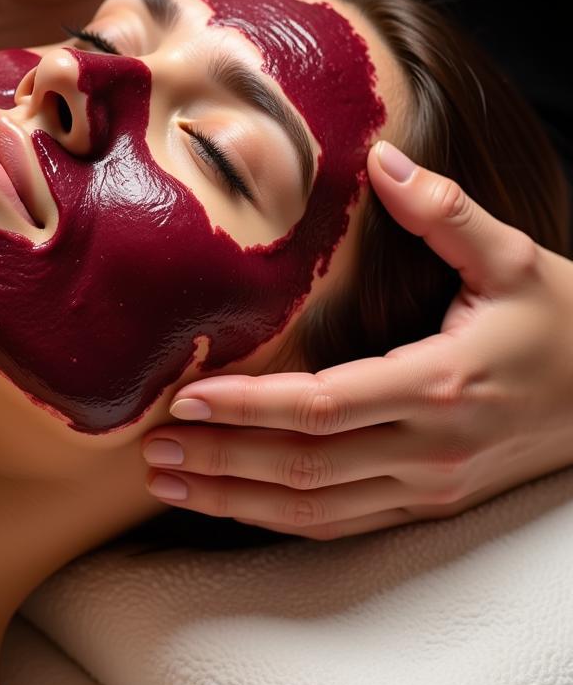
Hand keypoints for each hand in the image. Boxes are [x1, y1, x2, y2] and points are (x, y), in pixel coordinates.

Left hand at [141, 140, 572, 538]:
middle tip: (152, 448)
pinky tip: (232, 504)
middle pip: (303, 466)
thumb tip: (382, 159)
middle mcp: (428, 448)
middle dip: (221, 459)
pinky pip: (340, 524)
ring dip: (235, 500)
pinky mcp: (425, 503)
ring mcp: (427, 486)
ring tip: (169, 482)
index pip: (322, 405)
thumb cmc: (561, 323)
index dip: (249, 406)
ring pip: (313, 508)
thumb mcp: (513, 258)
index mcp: (440, 384)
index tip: (188, 396)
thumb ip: (445, 211)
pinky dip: (278, 520)